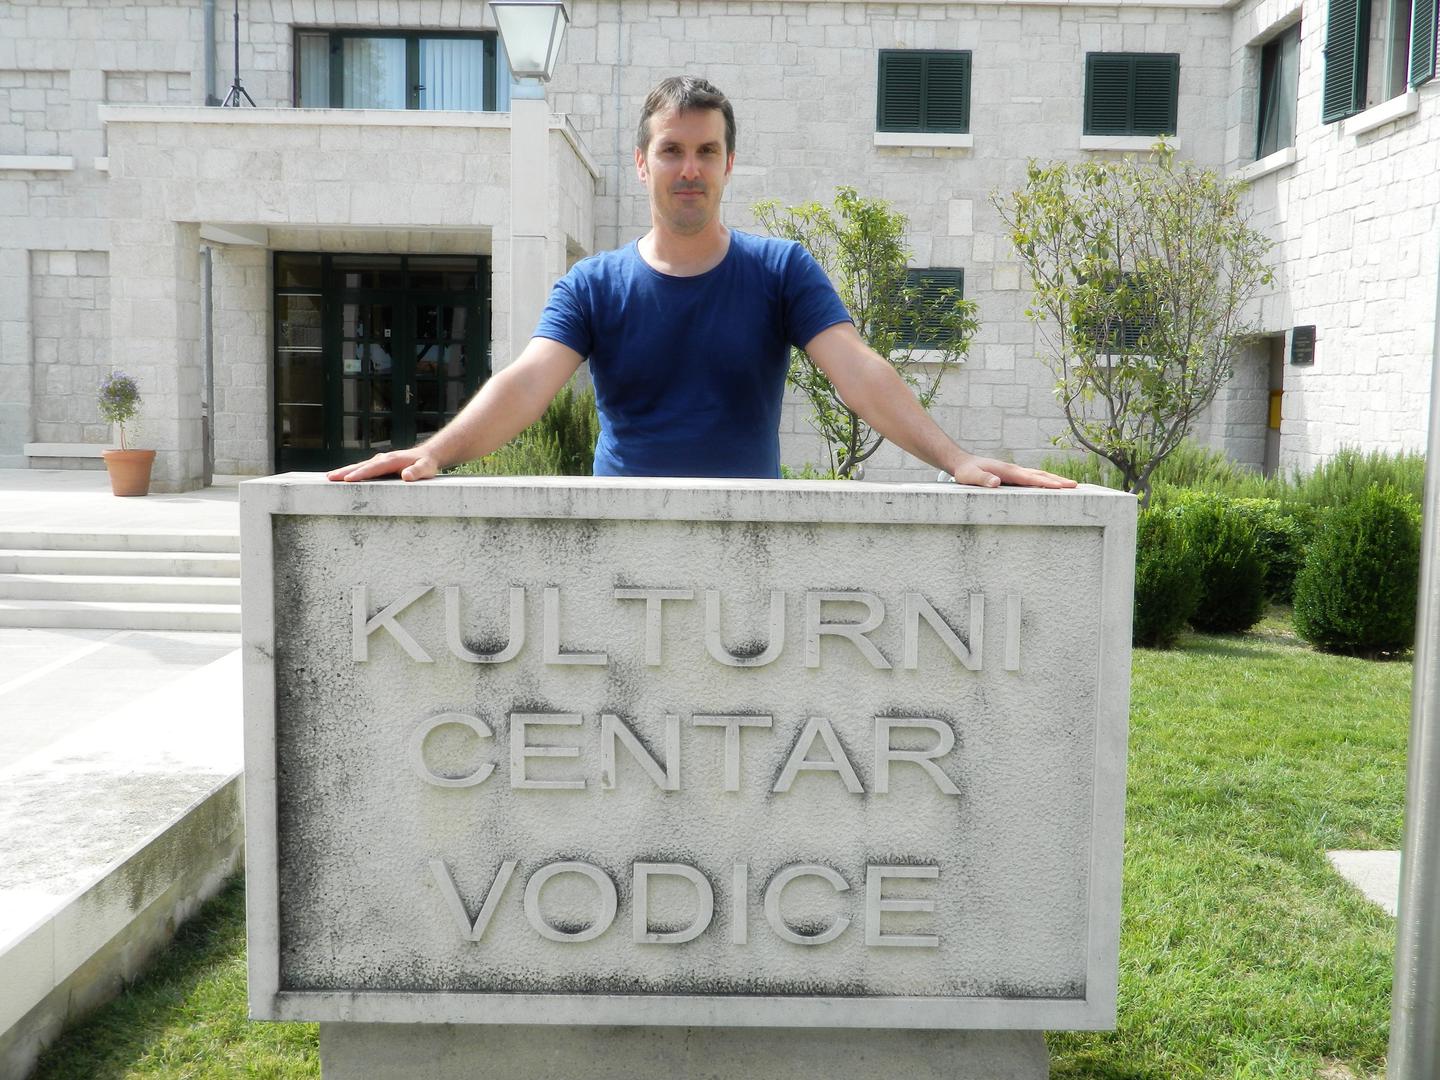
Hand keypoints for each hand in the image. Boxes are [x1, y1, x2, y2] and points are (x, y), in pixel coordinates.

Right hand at [326, 448, 441, 482]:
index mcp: (392, 460)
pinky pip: (362, 468)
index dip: (360, 474)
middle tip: (329, 478)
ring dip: (344, 471)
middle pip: (361, 465)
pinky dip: (350, 471)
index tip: (347, 479)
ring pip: (359, 466)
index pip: (373, 468)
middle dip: (345, 471)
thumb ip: (417, 472)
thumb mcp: (426, 468)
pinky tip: (341, 477)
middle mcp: (383, 458)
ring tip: (329, 477)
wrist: (427, 455)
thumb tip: (406, 476)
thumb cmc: (427, 464)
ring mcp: (379, 460)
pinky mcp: (378, 464)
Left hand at [947, 455, 1078, 489]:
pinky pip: (1033, 478)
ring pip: (1039, 475)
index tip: (1061, 486)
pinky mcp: (1013, 475)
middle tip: (1076, 486)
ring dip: (1055, 480)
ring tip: (1071, 486)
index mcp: (1008, 471)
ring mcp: (1015, 472)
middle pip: (1041, 475)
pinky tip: (1052, 486)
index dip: (1046, 483)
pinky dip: (1045, 480)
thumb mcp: (970, 477)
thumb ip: (982, 480)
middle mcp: (1015, 470)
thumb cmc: (966, 471)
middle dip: (1058, 481)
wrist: (963, 463)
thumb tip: (996, 482)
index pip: (1031, 478)